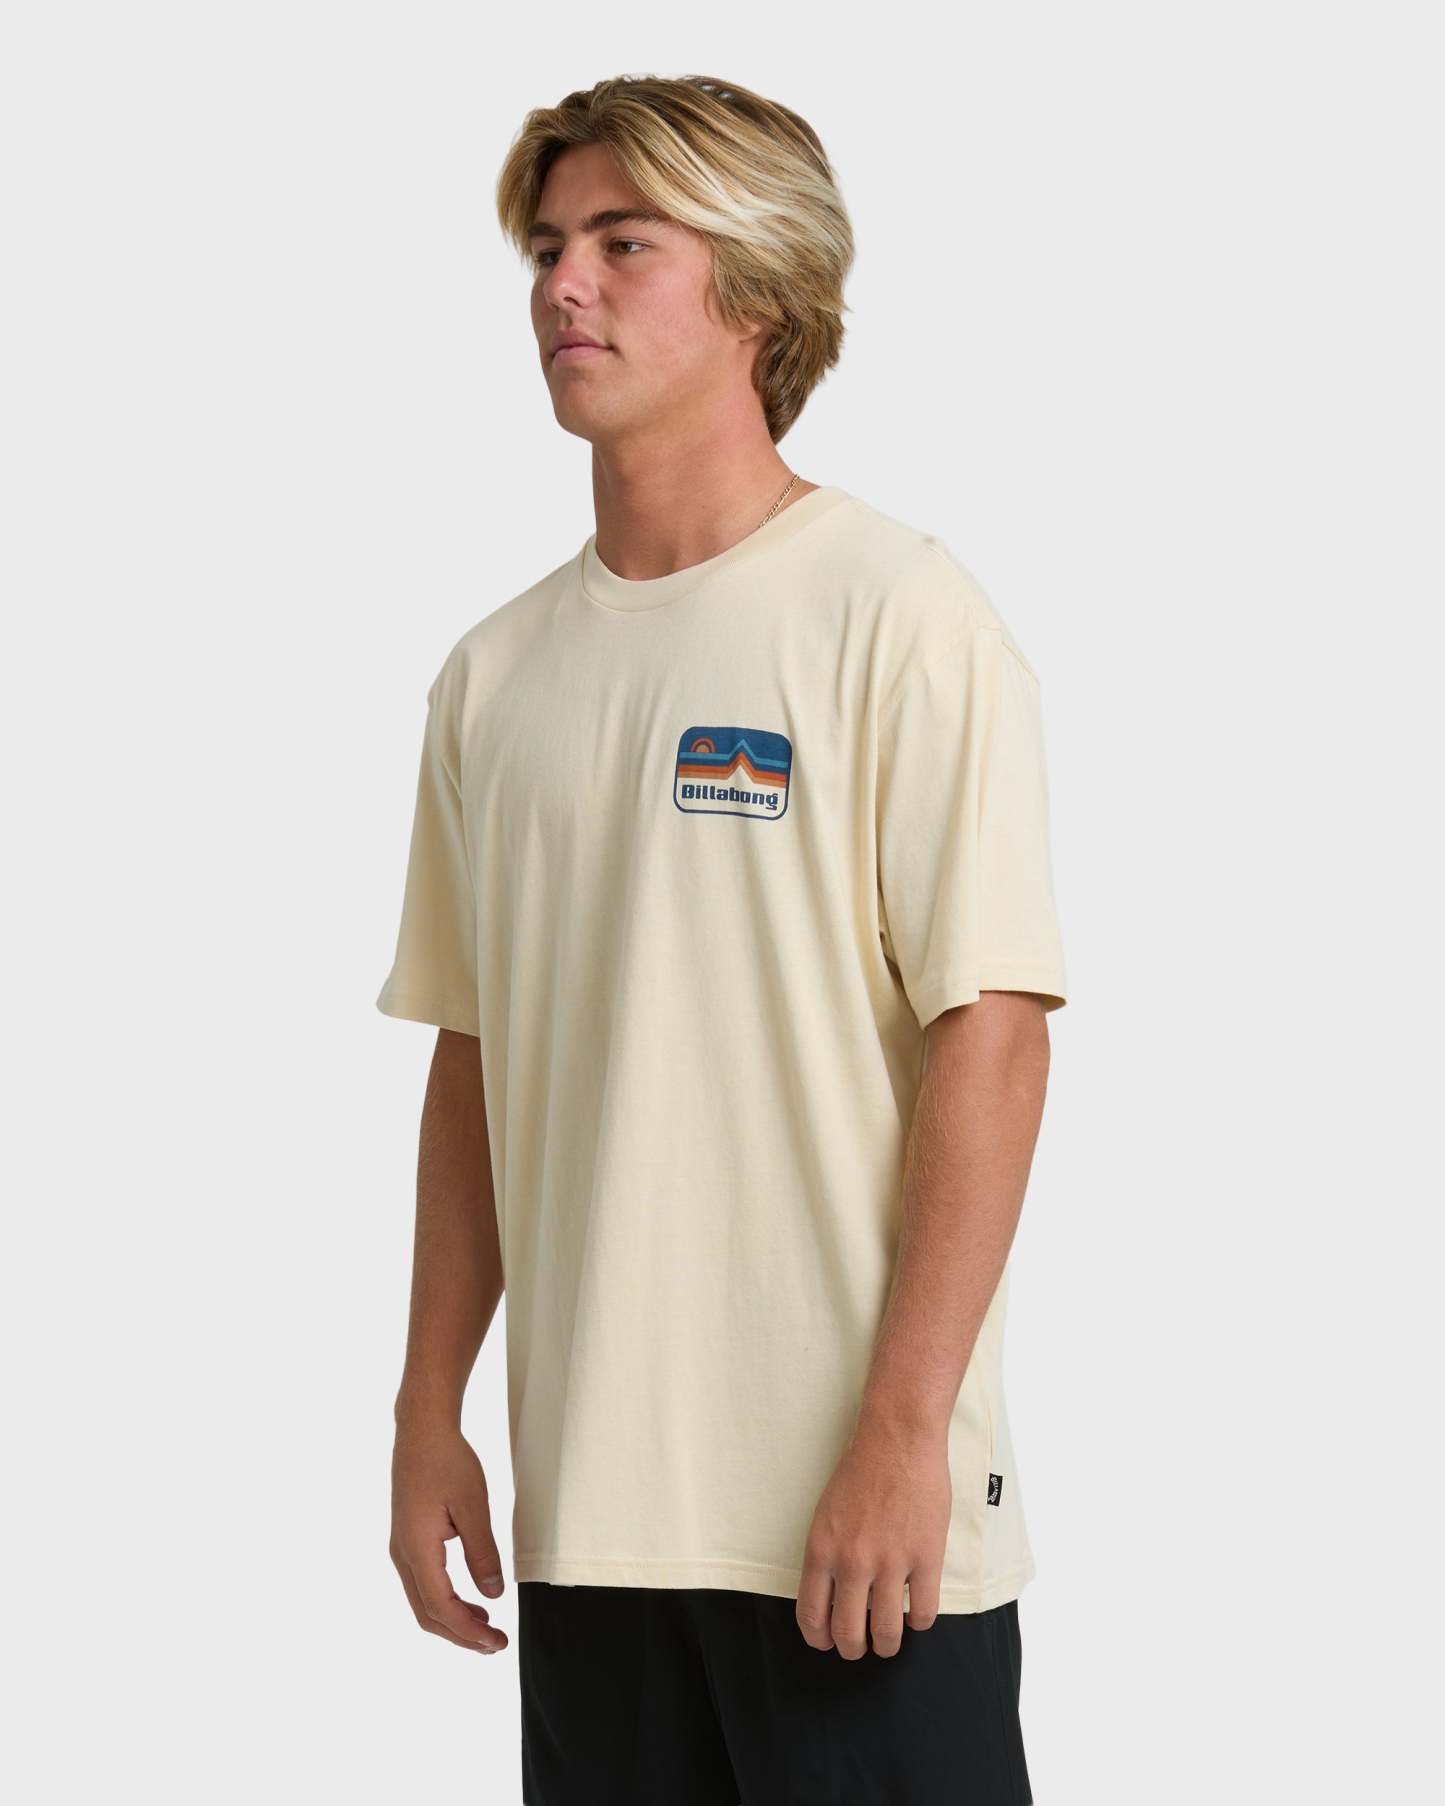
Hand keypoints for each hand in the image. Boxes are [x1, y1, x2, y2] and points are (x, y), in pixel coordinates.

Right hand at [390, 1418, 508, 1654]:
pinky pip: (423, 1584)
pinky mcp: (407, 1541)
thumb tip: (493, 1595)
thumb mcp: (474, 1506)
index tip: (496, 1641)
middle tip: (495, 1644)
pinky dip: (446, 1601)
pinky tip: (471, 1600)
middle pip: (427, 1613)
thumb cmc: (447, 1461)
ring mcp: (402, 1549)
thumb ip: (483, 1553)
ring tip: (486, 1628)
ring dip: (453, 1620)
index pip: (441, 1607)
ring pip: (423, 1601)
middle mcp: (402, 1555)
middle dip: (461, 1635)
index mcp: (416, 1549)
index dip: (469, 1631)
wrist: (421, 1431)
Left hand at [795, 1420, 951, 1658]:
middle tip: (862, 1646)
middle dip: (854, 1650)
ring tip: (890, 1639)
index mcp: (821, 1551)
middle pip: (849, 1635)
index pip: (812, 1617)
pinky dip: (919, 1622)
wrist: (898, 1439)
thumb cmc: (861, 1471)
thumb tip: (830, 1598)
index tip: (828, 1643)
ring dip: (888, 1644)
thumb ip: (826, 1557)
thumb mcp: (825, 1515)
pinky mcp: (926, 1558)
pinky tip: (917, 1610)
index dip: (820, 1640)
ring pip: (887, 1634)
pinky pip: (923, 1614)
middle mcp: (852, 1562)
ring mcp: (891, 1562)